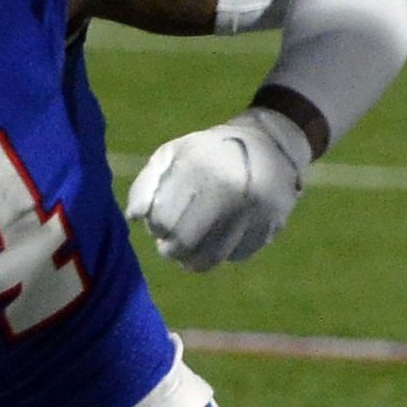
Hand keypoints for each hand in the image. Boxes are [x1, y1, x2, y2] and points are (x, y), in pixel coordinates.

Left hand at [128, 105, 311, 270]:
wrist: (271, 145)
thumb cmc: (210, 152)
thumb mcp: (174, 153)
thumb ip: (147, 183)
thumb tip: (134, 217)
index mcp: (198, 168)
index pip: (164, 220)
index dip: (156, 228)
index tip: (158, 225)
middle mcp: (228, 190)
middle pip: (185, 244)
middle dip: (172, 250)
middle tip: (170, 246)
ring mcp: (252, 211)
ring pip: (211, 258)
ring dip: (194, 260)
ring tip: (189, 251)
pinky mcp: (270, 227)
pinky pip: (236, 256)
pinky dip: (224, 253)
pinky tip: (221, 238)